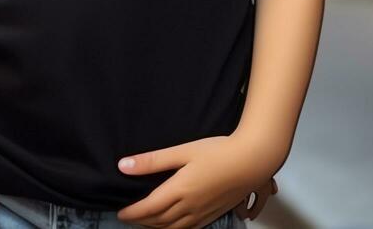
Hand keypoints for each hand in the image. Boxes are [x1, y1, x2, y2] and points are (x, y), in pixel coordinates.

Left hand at [114, 134, 277, 227]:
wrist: (252, 161)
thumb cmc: (217, 151)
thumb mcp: (182, 151)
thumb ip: (152, 160)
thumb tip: (123, 165)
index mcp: (180, 190)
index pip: (149, 208)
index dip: (133, 213)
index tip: (120, 213)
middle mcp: (190, 206)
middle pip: (160, 221)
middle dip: (142, 221)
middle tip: (128, 218)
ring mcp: (204, 213)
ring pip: (175, 228)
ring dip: (157, 228)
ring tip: (145, 223)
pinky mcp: (215, 214)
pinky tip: (173, 226)